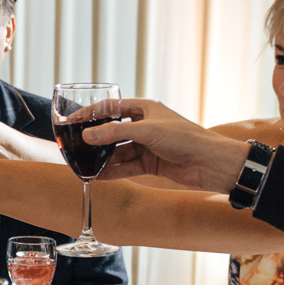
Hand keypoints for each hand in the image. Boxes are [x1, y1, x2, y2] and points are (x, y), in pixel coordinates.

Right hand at [79, 98, 251, 191]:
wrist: (211, 164)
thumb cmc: (186, 138)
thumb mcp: (147, 131)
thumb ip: (115, 133)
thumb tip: (87, 135)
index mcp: (146, 108)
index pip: (112, 107)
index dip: (91, 113)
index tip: (72, 120)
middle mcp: (145, 125)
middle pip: (113, 131)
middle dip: (95, 139)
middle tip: (75, 146)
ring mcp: (148, 146)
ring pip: (118, 151)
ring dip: (102, 158)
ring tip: (83, 165)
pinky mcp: (151, 164)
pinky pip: (127, 167)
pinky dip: (113, 171)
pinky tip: (97, 176)